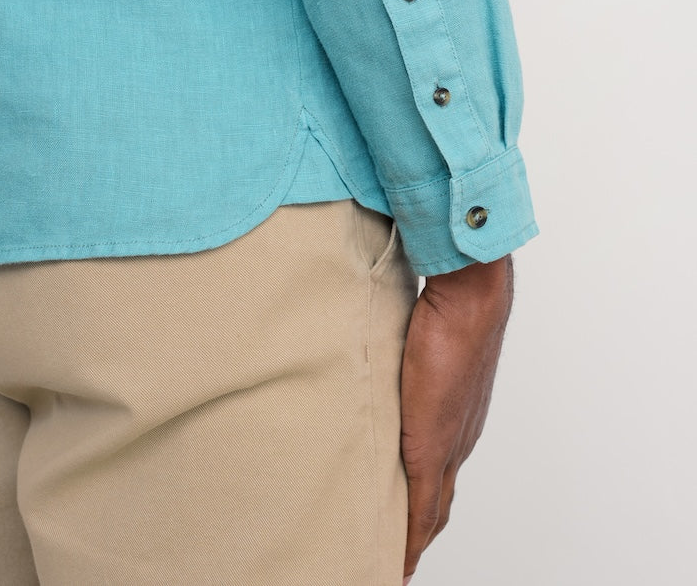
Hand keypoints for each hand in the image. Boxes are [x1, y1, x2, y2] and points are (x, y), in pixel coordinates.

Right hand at [400, 253, 513, 582]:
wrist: (470, 303)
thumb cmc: (448, 314)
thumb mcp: (424, 348)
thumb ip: (412, 363)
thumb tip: (396, 351)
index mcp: (457, 421)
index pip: (443, 477)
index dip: (427, 508)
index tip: (410, 530)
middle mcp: (458, 441)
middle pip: (440, 504)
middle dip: (419, 534)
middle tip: (398, 557)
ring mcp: (448, 447)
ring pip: (432, 511)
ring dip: (413, 539)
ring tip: (393, 561)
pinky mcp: (431, 448)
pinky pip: (420, 509)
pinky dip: (409, 540)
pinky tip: (397, 561)